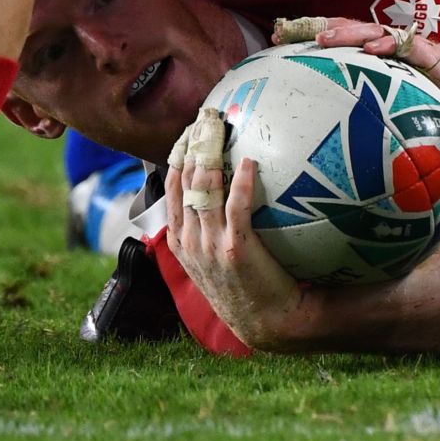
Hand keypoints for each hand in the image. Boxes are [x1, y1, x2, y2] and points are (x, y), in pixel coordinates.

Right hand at [165, 109, 311, 351]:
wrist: (267, 322)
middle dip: (193, 145)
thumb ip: (213, 227)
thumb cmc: (247, 286)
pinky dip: (243, 181)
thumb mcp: (215, 259)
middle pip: (185, 181)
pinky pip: (237, 206)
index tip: (188, 132)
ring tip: (219, 128)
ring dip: (211, 154)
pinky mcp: (236, 248)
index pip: (172, 188)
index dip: (178, 155)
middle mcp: (190, 241)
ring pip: (204, 189)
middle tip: (206, 118)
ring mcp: (210, 245)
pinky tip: (252, 161)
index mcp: (180, 241)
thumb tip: (227, 190)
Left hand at [274, 16, 439, 125]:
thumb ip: (374, 110)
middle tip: (281, 30)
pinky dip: (390, 45)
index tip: (276, 38)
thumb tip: (338, 137)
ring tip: (321, 38)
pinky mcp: (434, 57)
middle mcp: (391, 47)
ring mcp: (411, 49)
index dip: (308, 36)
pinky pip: (410, 48)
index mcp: (379, 57)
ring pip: (373, 33)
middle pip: (346, 30)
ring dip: (346, 33)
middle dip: (313, 27)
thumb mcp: (400, 105)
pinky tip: (372, 48)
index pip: (339, 42)